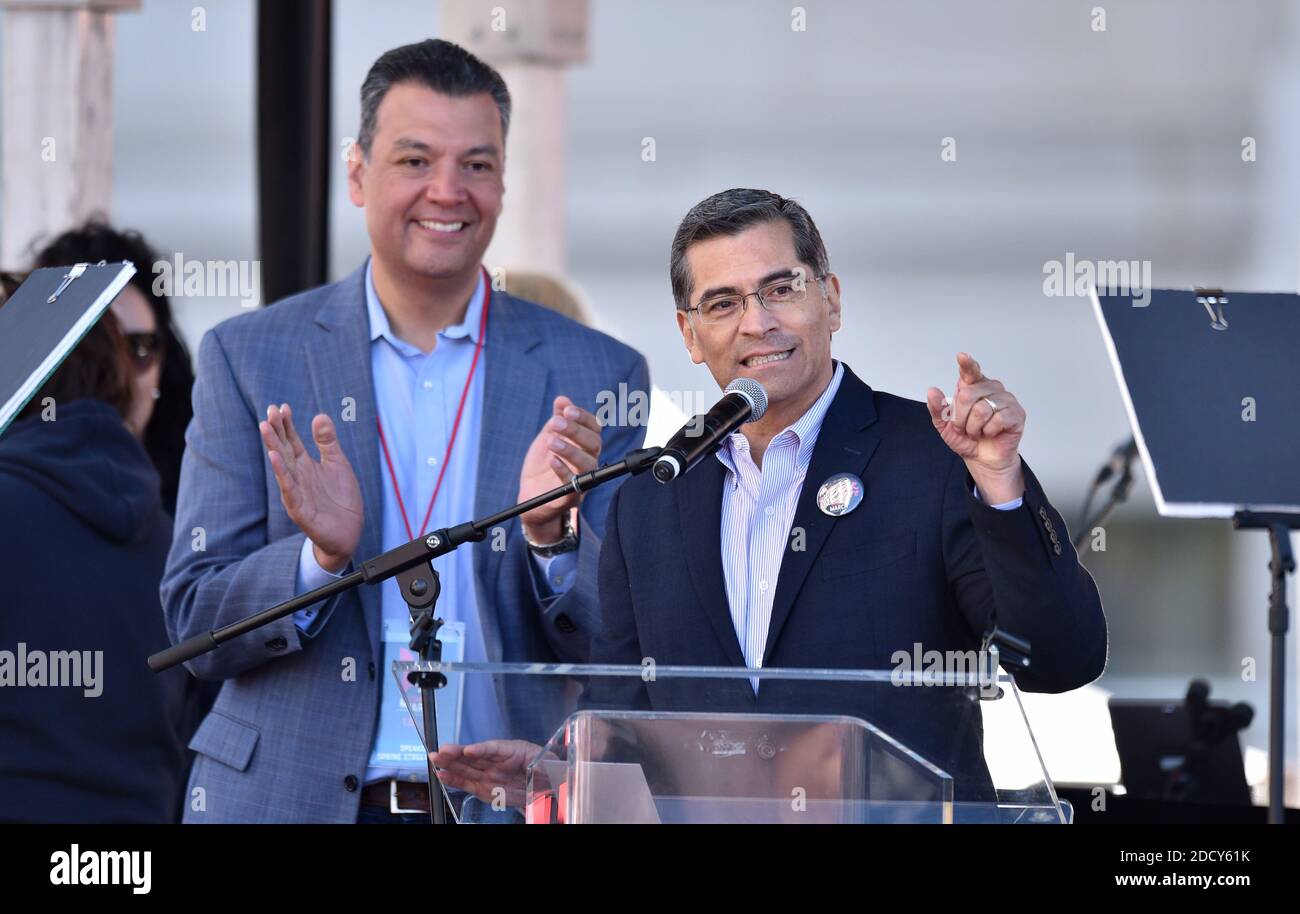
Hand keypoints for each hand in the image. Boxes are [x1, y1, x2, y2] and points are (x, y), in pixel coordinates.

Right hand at [259, 403, 362, 572]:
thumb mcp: (338, 464)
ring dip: (273, 447)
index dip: (287, 424)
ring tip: (265, 429)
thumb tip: (319, 415)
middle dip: (276, 431)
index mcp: (305, 465)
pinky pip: (288, 489)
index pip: (292, 441)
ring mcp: (296, 492)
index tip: (282, 406)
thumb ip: (328, 442)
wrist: (348, 531)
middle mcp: (297, 476)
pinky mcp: (299, 509)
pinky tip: (275, 458)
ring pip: (282, 467)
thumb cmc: (340, 498)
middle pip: (284, 449)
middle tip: (269, 412)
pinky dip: (282, 473)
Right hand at [430, 739, 546, 809]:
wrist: (546, 783)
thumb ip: (544, 765)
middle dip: (457, 753)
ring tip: (435, 760)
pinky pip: (466, 783)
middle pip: (474, 756)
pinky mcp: (484, 787)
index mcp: (511, 750)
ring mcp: (488, 773)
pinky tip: (442, 776)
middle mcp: (495, 760)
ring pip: (466, 767)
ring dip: (449, 764)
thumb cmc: (547, 767)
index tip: (470, 750)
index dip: (481, 749)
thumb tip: (544, 766)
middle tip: (441, 751)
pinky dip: (453, 779)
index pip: (494, 748)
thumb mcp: (549, 763)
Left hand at [517, 396, 601, 543]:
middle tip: (555, 423)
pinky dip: (563, 470)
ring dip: (571, 450)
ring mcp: (581, 480)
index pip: (594, 428)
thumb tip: (562, 399)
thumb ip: (557, 419)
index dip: (583, 417)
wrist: (530, 495)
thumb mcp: (547, 438)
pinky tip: (551, 460)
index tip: (567, 409)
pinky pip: (574, 485)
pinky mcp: (570, 497)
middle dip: (575, 431)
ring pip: (588, 464)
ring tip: (551, 441)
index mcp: (585, 446)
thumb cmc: (542, 466)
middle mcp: (588, 461)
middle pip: (594, 444)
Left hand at [926, 352, 1025, 502]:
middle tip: (965, 427)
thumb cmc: (967, 438)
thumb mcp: (945, 425)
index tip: (961, 356)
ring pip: (982, 409)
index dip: (967, 364)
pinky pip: (997, 420)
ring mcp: (1006, 400)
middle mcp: (991, 388)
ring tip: (978, 431)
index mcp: (973, 387)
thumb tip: (932, 391)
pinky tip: (991, 433)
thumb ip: (937, 408)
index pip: (970, 372)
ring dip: (974, 427)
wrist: (982, 458)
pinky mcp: (1016, 414)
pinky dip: (988, 431)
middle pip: (967, 395)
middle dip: (960, 417)